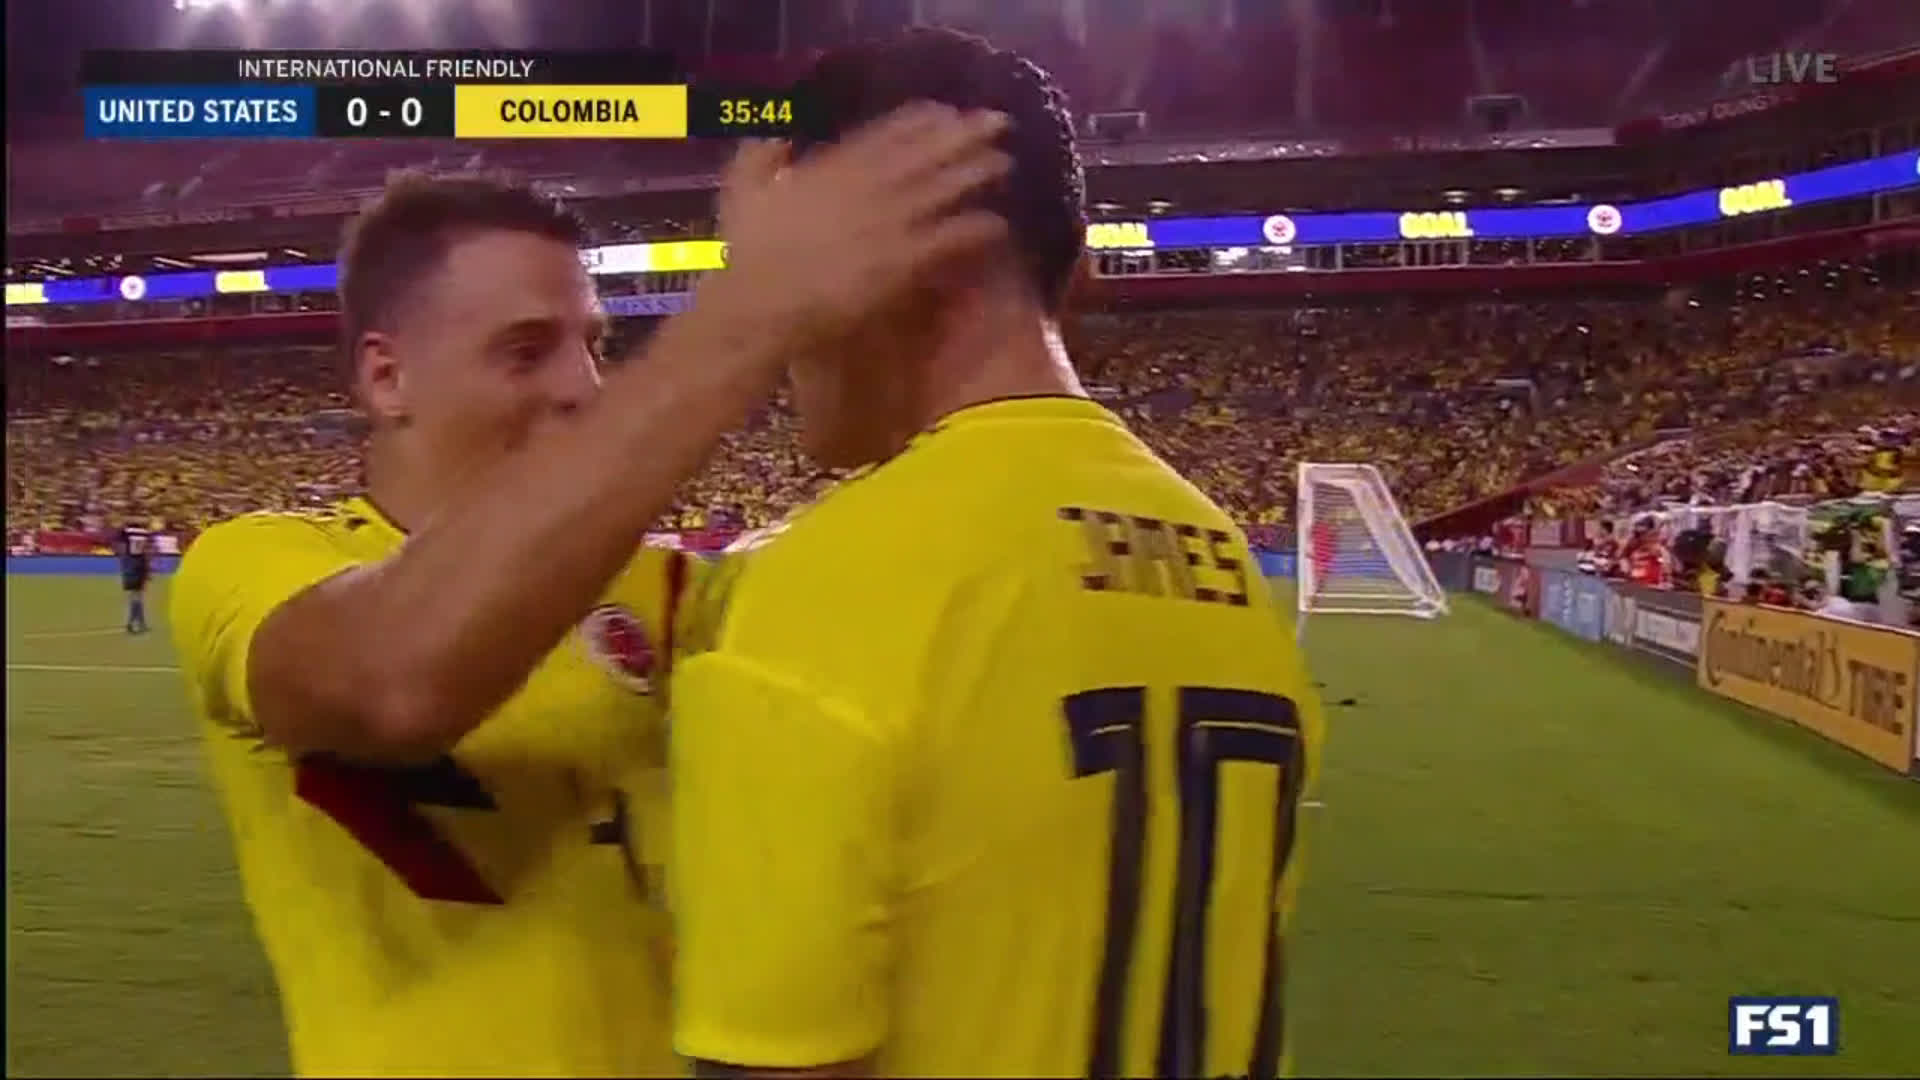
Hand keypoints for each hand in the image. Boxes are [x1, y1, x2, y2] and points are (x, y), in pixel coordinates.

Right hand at [697, 103, 1012, 359]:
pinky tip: (998, 225)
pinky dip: (974, 230)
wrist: (759, 306)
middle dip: (962, 135)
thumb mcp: (742, 192)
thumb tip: (771, 134)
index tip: (944, 110)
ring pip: (942, 189)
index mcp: (830, 168)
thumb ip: (760, 157)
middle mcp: (866, 187)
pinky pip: (948, 240)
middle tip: (997, 122)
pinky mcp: (902, 262)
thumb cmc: (746, 257)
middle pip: (924, 154)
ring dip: (975, 173)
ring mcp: (887, 223)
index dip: (919, 121)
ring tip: (1005, 162)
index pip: (884, 135)